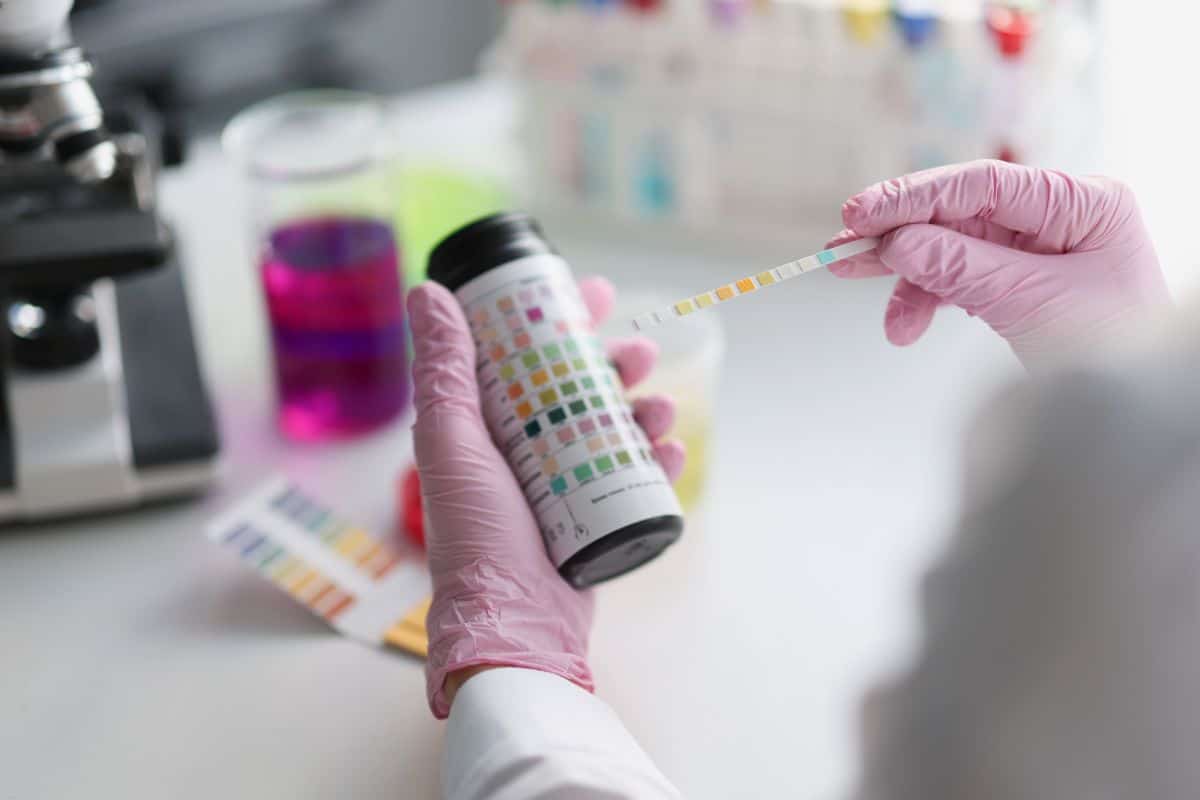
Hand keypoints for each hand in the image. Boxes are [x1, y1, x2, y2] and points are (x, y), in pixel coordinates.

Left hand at [409, 277, 684, 718]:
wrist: (513, 624)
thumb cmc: (475, 535)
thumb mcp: (453, 442)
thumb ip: (444, 370)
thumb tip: (428, 291)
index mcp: (486, 427)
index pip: (527, 356)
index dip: (560, 320)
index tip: (594, 292)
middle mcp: (524, 451)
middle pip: (579, 388)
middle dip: (615, 364)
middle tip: (642, 351)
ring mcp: (563, 485)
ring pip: (614, 428)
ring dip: (645, 408)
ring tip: (661, 407)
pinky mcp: (596, 519)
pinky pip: (634, 478)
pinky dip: (657, 460)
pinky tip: (670, 450)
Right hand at [828, 160, 1170, 370]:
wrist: (1132, 416)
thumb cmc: (1111, 351)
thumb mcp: (1031, 304)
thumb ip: (961, 267)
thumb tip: (896, 243)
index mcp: (1081, 203)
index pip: (982, 185)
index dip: (914, 197)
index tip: (861, 214)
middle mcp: (1057, 216)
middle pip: (958, 213)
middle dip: (898, 233)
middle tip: (842, 246)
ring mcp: (1036, 248)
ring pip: (950, 247)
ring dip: (905, 276)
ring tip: (857, 288)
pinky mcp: (1017, 280)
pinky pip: (958, 278)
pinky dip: (927, 300)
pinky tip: (905, 324)